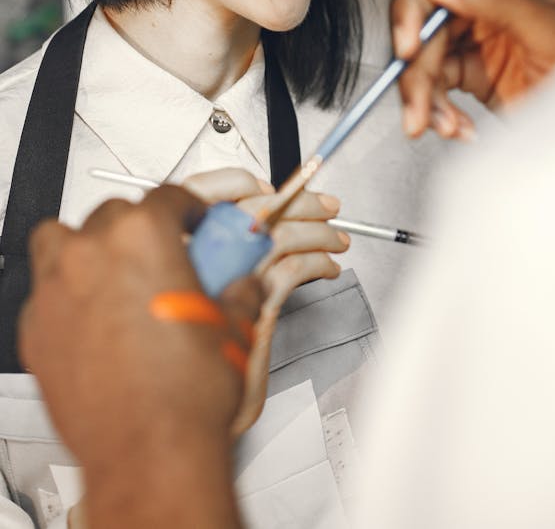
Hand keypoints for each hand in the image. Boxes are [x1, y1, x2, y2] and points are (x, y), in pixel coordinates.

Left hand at [19, 186, 262, 528]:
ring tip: (113, 271)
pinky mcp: (37, 329)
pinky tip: (93, 318)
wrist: (149, 452)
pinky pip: (46, 292)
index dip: (187, 206)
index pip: (166, 195)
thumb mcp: (233, 326)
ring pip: (61, 240)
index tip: (193, 219)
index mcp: (143, 235)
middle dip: (138, 228)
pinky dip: (67, 295)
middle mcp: (93, 252)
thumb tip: (246, 283)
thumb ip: (240, 290)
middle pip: (113, 213)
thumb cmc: (184, 394)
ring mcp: (57, 289)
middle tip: (162, 254)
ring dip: (87, 246)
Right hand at [183, 168, 349, 432]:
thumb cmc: (189, 359)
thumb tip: (254, 229)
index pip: (202, 193)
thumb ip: (212, 260)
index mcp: (175, 247)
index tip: (265, 184)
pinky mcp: (253, 307)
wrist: (184, 415)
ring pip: (280, 234)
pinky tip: (328, 266)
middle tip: (324, 203)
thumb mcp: (195, 296)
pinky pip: (294, 268)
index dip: (236, 181)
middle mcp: (196, 257)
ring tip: (336, 235)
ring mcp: (224, 280)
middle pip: (251, 207)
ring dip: (317, 229)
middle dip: (296, 200)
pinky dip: (319, 260)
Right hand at [391, 0, 554, 138]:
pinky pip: (439, 82)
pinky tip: (458, 127)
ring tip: (442, 127)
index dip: (417, 6)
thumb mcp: (553, 33)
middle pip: (429, 18)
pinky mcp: (478, 69)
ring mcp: (486, 33)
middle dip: (417, 66)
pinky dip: (440, 108)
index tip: (408, 45)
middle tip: (417, 106)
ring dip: (426, 94)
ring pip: (427, 54)